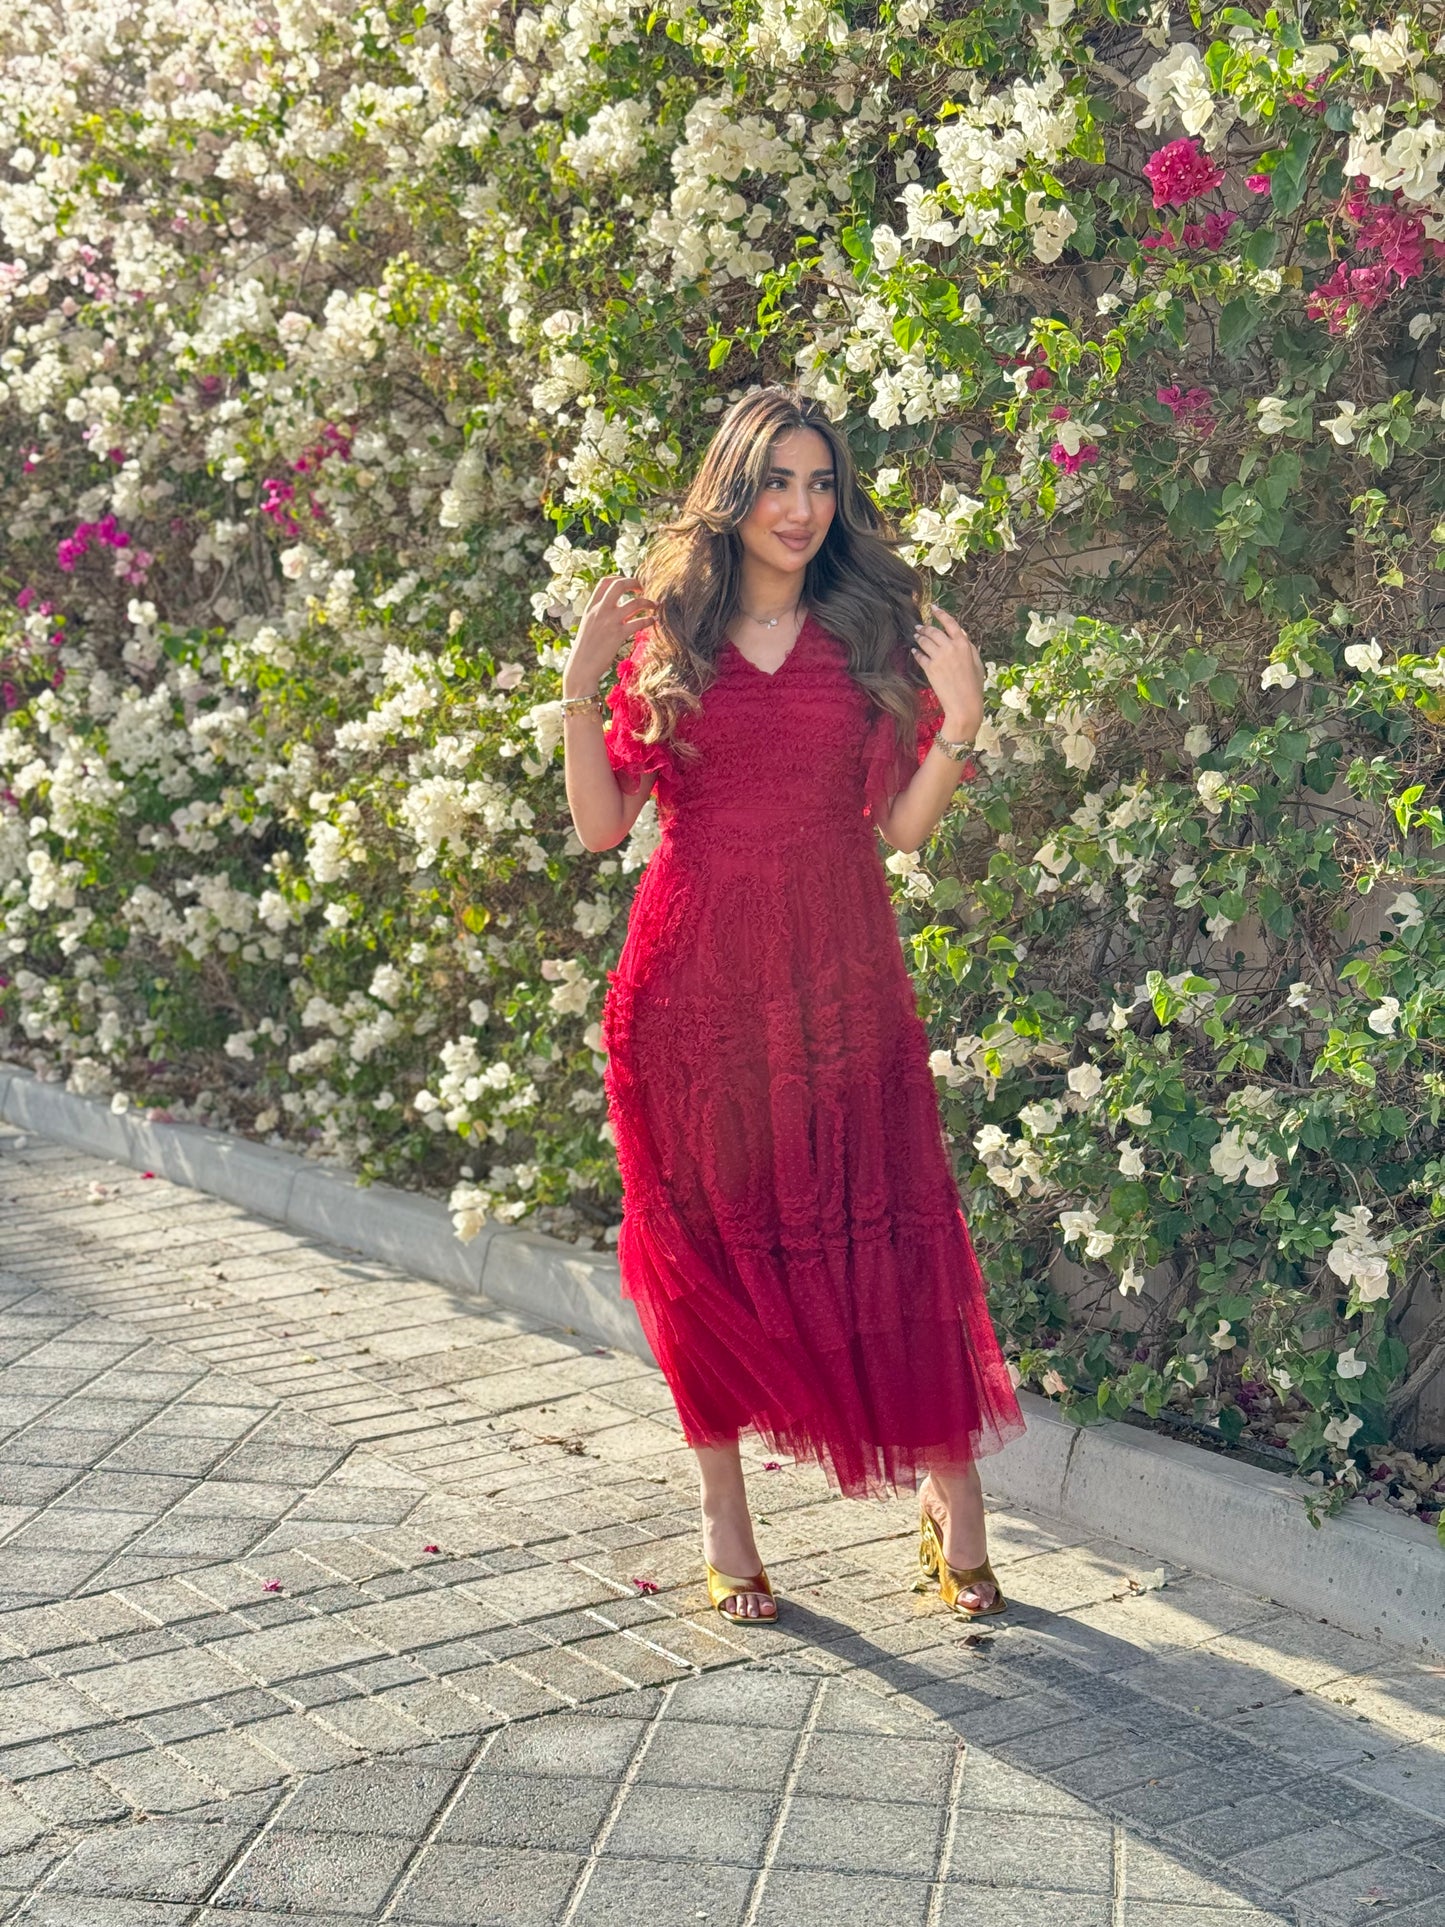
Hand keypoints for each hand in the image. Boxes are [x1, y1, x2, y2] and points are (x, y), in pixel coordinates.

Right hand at [564, 575, 656, 696]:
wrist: (580, 668)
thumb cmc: (585, 651)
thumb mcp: (588, 627)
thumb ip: (599, 615)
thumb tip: (616, 609)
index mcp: (590, 607)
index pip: (605, 582)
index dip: (619, 578)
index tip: (629, 583)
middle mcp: (600, 611)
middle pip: (619, 585)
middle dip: (634, 582)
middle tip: (643, 588)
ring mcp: (610, 621)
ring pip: (634, 603)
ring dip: (648, 602)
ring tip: (655, 605)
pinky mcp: (618, 635)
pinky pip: (639, 622)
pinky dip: (649, 620)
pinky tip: (653, 622)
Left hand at [912, 605, 983, 739]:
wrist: (964, 704)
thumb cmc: (974, 685)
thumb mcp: (977, 662)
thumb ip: (969, 646)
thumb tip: (961, 633)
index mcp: (964, 644)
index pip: (950, 623)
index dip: (940, 614)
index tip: (933, 607)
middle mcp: (950, 647)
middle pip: (934, 631)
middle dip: (925, 627)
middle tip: (919, 627)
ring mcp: (938, 658)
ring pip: (924, 641)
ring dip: (919, 637)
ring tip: (916, 636)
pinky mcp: (929, 668)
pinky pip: (920, 656)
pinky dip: (917, 653)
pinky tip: (915, 651)